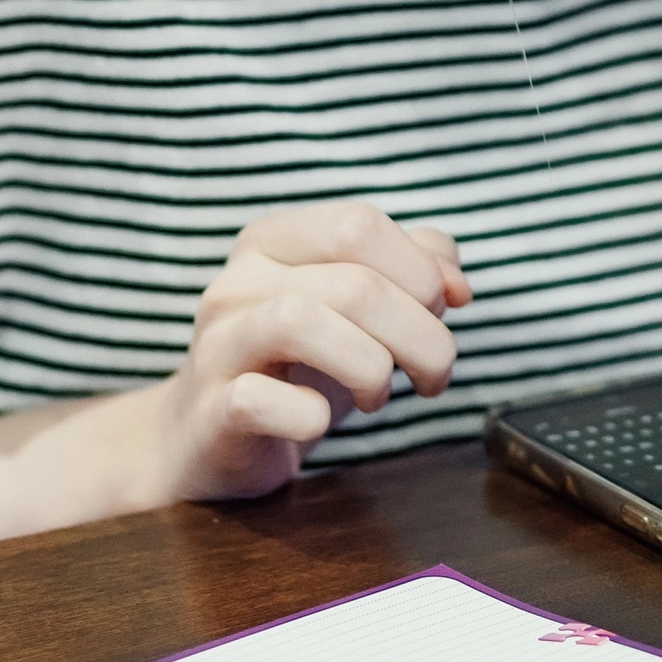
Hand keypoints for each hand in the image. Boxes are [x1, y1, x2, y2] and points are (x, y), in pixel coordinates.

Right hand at [140, 201, 470, 504]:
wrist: (206, 437)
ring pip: (301, 322)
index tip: (440, 317)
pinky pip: (261, 399)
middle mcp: (238, 279)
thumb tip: (456, 284)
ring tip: (379, 395)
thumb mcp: (358, 307)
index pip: (361, 224)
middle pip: (353, 282)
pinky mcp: (210, 409)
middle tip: (431, 375)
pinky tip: (318, 422)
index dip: (421, 273)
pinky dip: (309, 417)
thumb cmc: (297, 364)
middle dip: (419, 335)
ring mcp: (217, 342)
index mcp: (275, 239)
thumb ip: (414, 270)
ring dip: (371, 368)